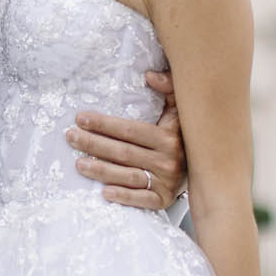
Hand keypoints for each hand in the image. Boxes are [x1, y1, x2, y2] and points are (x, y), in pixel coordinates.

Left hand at [68, 70, 186, 209]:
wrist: (204, 168)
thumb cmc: (182, 135)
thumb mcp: (179, 108)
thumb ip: (168, 87)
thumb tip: (149, 75)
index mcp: (169, 136)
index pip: (129, 130)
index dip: (103, 124)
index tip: (80, 118)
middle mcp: (168, 159)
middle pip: (123, 152)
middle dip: (94, 144)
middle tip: (71, 137)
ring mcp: (166, 181)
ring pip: (129, 176)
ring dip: (101, 170)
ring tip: (79, 163)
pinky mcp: (164, 199)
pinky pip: (142, 200)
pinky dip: (124, 196)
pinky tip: (104, 192)